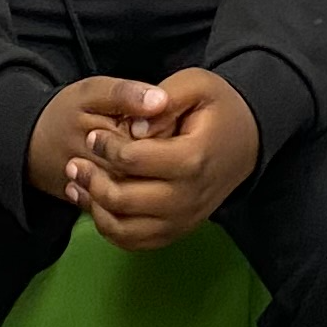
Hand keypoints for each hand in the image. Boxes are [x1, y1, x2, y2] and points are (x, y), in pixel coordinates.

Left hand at [33, 70, 262, 250]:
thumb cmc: (219, 108)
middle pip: (125, 200)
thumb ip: (163, 98)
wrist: (249, 139)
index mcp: (193, 157)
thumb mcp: (196, 84)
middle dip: (92, 180)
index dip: (106, 147)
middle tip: (76, 163)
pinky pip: (136, 242)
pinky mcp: (179, 229)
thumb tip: (133, 128)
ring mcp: (185, 218)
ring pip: (125, 230)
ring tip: (78, 186)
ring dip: (95, 209)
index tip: (94, 136)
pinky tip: (95, 205)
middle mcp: (189, 196)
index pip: (135, 160)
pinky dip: (110, 228)